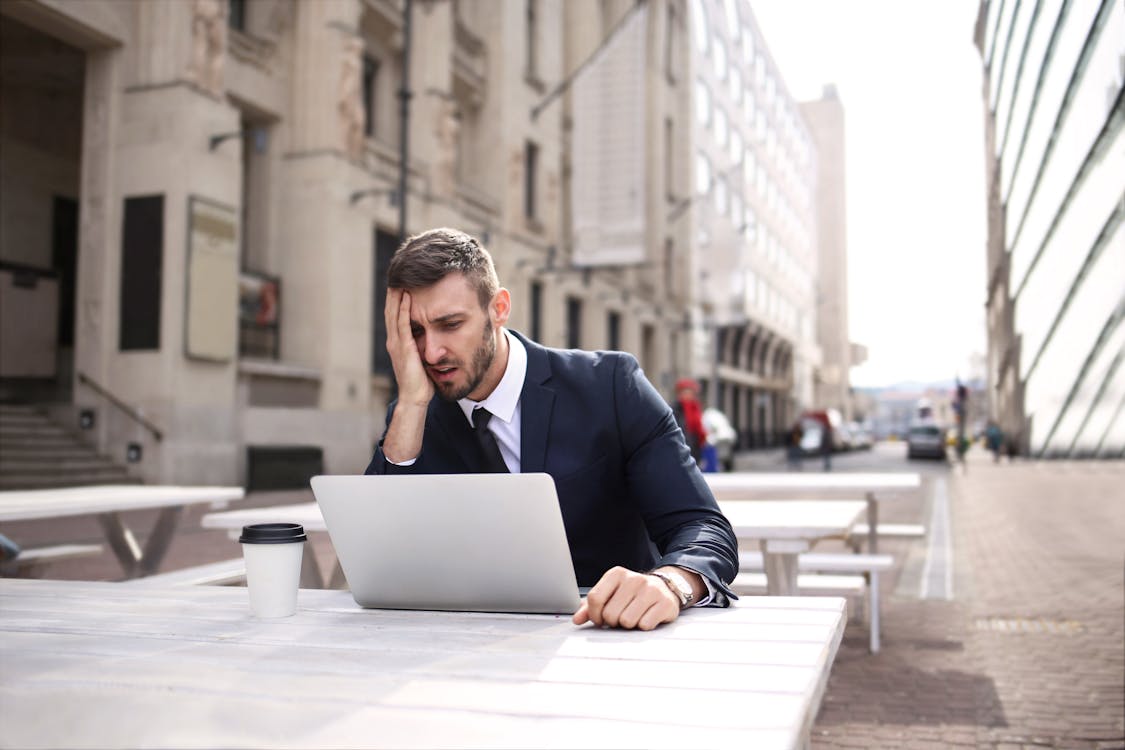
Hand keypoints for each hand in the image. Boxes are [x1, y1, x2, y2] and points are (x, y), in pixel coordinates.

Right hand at [385, 288, 432, 406]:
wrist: (415, 399)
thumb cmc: (421, 382)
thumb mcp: (421, 359)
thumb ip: (422, 346)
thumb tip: (432, 337)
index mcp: (397, 342)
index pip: (395, 315)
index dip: (397, 298)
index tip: (402, 281)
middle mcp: (393, 340)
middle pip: (391, 309)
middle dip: (394, 291)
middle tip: (397, 273)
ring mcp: (397, 344)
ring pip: (394, 313)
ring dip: (397, 295)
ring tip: (400, 277)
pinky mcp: (404, 348)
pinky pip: (403, 324)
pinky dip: (404, 308)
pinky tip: (408, 295)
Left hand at [572, 566, 680, 630]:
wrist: (664, 588)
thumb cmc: (632, 594)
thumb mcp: (611, 594)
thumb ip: (591, 606)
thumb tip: (577, 619)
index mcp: (616, 574)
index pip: (595, 598)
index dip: (595, 615)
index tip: (600, 619)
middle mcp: (634, 579)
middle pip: (610, 614)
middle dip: (613, 621)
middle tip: (621, 616)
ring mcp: (651, 590)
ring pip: (627, 622)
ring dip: (629, 625)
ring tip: (634, 616)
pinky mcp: (665, 603)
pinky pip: (645, 625)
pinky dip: (644, 626)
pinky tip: (647, 617)